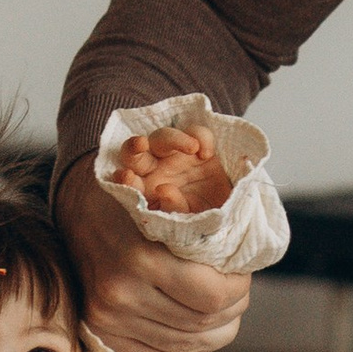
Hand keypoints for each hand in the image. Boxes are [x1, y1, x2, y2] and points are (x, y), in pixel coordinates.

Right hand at [60, 156, 248, 351]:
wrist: (75, 207)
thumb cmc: (129, 198)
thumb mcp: (166, 196)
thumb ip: (201, 227)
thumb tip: (244, 256)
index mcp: (140, 258)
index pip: (213, 296)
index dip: (239, 288)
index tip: (243, 274)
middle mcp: (121, 295)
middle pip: (203, 324)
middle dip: (233, 309)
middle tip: (237, 292)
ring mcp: (110, 320)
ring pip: (188, 347)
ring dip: (216, 332)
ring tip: (223, 312)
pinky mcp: (104, 335)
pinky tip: (199, 334)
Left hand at [110, 124, 231, 216]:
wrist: (229, 209)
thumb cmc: (202, 216)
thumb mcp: (188, 218)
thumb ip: (173, 207)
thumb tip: (163, 190)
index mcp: (145, 189)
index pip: (128, 181)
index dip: (123, 177)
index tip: (127, 177)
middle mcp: (155, 168)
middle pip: (135, 152)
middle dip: (133, 147)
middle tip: (140, 144)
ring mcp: (174, 154)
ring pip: (163, 136)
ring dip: (174, 139)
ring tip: (192, 148)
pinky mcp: (197, 144)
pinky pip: (195, 132)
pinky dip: (201, 138)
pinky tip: (206, 154)